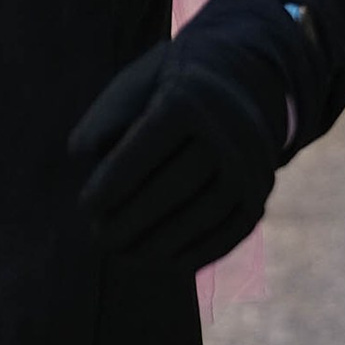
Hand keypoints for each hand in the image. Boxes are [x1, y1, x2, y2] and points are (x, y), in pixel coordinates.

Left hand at [69, 30, 285, 270]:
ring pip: (201, 218)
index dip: (112, 184)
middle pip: (172, 189)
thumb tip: (84, 159)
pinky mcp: (260, 198)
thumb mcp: (132, 87)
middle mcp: (229, 133)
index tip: (86, 206)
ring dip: (157, 245)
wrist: (238, 83)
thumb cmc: (165, 90)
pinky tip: (160, 261)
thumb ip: (103, 121)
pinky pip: (226, 236)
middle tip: (100, 237)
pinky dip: (192, 254)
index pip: (145, 152)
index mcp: (189, 100)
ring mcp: (251, 168)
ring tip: (124, 254)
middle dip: (130, 220)